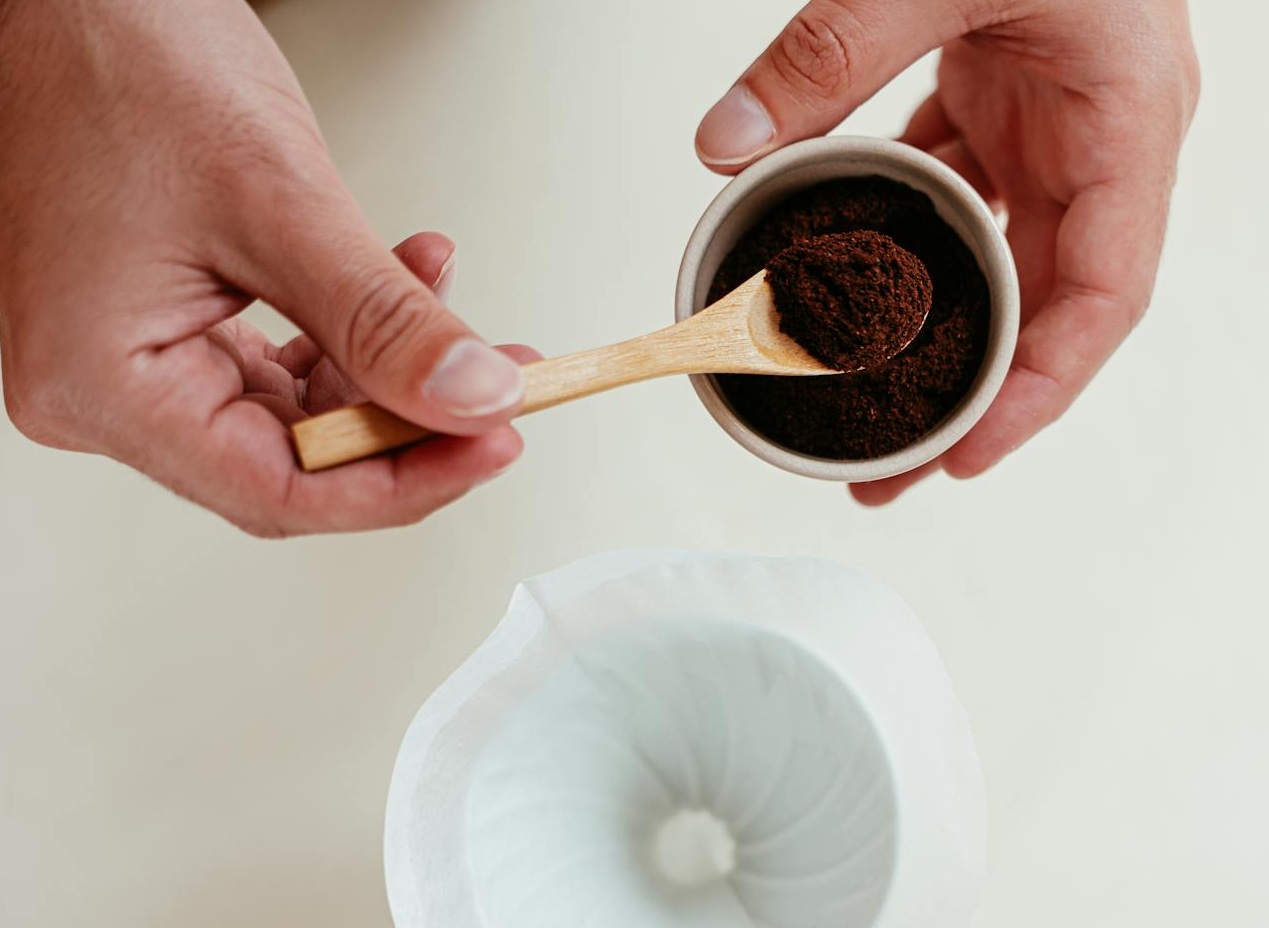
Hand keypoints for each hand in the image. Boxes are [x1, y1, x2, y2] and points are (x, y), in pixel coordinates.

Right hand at [0, 0, 532, 535]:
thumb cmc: (118, 61)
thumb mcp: (278, 204)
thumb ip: (383, 320)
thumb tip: (472, 398)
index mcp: (101, 386)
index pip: (281, 493)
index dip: (404, 481)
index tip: (490, 446)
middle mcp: (103, 391)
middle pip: (293, 463)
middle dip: (408, 421)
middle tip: (494, 394)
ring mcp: (133, 359)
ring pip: (296, 414)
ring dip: (388, 367)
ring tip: (456, 308)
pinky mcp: (166, 324)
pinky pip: (279, 361)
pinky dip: (349, 332)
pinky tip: (403, 278)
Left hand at [695, 0, 1198, 502]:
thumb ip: (832, 53)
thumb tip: (726, 142)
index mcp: (1124, 127)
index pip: (1099, 297)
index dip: (1039, 391)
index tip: (970, 455)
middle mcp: (1098, 146)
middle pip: (1045, 310)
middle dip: (974, 399)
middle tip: (891, 468)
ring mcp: (1050, 131)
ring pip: (999, 266)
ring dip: (935, 338)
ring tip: (866, 404)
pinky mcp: (1003, 110)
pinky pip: (957, 200)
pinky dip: (906, 249)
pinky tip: (851, 287)